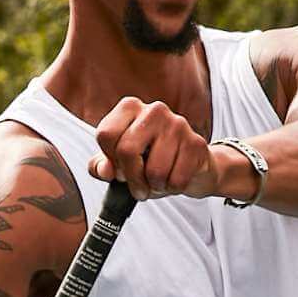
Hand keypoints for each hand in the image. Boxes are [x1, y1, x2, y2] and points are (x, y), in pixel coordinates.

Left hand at [91, 94, 225, 198]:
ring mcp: (177, 124)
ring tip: (158, 181)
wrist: (193, 166)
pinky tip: (174, 179)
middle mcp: (153, 110)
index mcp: (130, 108)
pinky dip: (173, 188)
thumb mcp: (120, 163)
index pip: (106, 135)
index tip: (119, 168)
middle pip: (127, 151)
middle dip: (131, 178)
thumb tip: (104, 170)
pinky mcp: (196, 143)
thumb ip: (102, 166)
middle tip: (138, 186)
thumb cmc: (153, 161)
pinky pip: (176, 180)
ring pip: (154, 171)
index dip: (110, 160)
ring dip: (155, 186)